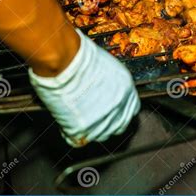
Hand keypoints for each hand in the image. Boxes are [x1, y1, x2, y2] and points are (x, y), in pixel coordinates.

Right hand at [29, 30, 140, 146]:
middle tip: (92, 117)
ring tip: (77, 116)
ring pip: (100, 136)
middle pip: (119, 126)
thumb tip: (107, 92)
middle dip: (108, 124)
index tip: (112, 111)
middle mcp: (119, 107)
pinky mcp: (83, 129)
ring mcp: (102, 120)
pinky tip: (66, 122)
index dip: (121, 111)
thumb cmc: (80, 56)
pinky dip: (70, 133)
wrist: (64, 60)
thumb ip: (113, 84)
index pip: (132, 110)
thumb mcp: (108, 66)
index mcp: (127, 90)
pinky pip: (78, 139)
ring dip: (90, 129)